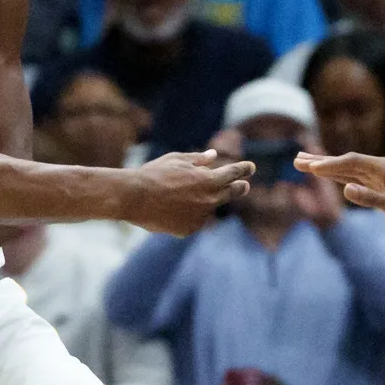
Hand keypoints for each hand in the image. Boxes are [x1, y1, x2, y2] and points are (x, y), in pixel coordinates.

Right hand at [127, 149, 254, 235]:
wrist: (134, 198)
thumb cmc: (154, 174)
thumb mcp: (176, 160)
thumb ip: (198, 159)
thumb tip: (214, 155)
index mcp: (209, 180)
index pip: (233, 173)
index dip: (243, 169)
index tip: (250, 167)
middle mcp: (209, 200)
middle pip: (231, 193)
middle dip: (239, 187)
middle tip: (244, 185)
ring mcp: (200, 217)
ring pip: (209, 207)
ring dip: (205, 200)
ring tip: (183, 194)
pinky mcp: (189, 229)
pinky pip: (194, 220)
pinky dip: (189, 213)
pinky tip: (171, 208)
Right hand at [299, 151, 384, 232]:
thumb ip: (369, 198)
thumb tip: (346, 190)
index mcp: (382, 168)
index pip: (350, 162)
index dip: (330, 164)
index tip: (310, 167)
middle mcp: (378, 168)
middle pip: (344, 162)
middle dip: (320, 161)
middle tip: (296, 159)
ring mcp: (376, 176)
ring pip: (345, 169)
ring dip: (325, 167)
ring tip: (303, 164)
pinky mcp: (376, 185)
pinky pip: (352, 178)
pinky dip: (336, 176)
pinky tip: (326, 174)